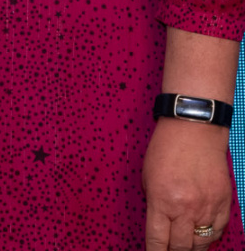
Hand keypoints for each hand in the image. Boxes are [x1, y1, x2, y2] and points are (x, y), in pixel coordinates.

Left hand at [144, 117, 232, 248]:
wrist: (195, 131)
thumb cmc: (166, 149)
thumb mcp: (147, 177)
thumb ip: (154, 204)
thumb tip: (158, 224)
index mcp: (161, 201)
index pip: (158, 240)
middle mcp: (185, 209)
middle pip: (181, 247)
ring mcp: (207, 208)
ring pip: (202, 243)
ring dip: (192, 248)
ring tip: (185, 247)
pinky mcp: (223, 204)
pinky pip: (217, 231)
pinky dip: (209, 237)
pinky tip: (201, 236)